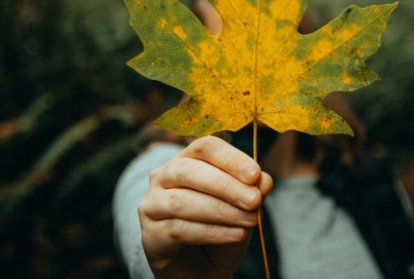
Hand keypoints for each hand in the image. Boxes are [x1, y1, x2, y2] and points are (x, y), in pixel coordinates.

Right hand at [138, 136, 272, 278]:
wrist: (203, 269)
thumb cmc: (221, 228)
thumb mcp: (243, 207)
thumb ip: (252, 190)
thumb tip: (263, 180)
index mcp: (187, 160)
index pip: (205, 147)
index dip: (230, 158)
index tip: (255, 174)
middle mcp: (163, 177)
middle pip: (188, 170)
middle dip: (225, 185)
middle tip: (254, 201)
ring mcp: (152, 205)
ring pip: (181, 201)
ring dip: (220, 210)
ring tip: (249, 220)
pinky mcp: (150, 234)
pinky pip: (179, 229)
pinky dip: (212, 232)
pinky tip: (236, 234)